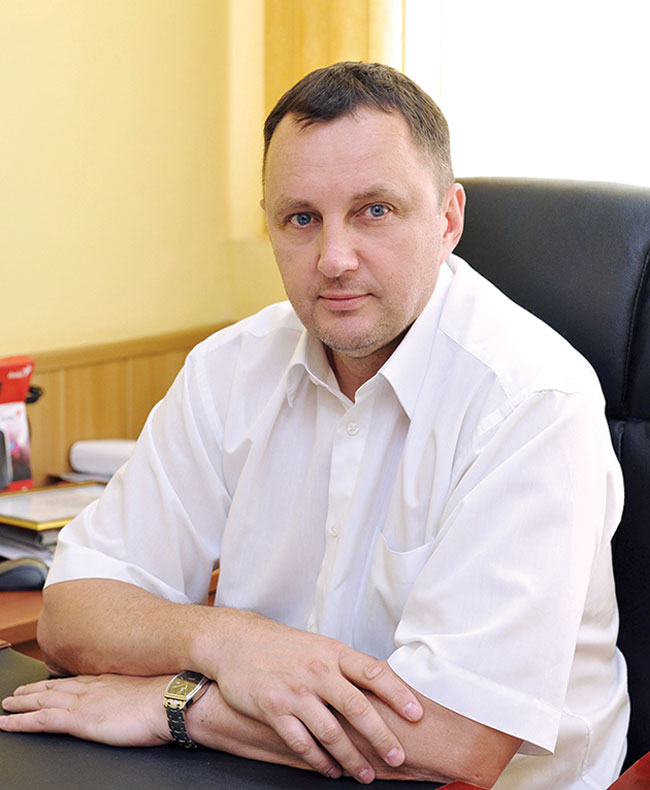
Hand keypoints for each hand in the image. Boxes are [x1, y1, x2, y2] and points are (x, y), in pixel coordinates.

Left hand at [0, 674, 170, 746]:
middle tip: (16, 694)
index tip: (45, 683)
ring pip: (42, 701)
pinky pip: (42, 721)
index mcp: (108, 681)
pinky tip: (8, 724)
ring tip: (7, 706)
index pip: (75, 681)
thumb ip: (134, 693)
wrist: (170, 700)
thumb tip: (139, 699)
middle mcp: (92, 687)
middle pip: (54, 688)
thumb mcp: (148, 690)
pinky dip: (21, 722)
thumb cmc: (166, 698)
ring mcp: (83, 702)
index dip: (56, 683)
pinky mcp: (79, 720)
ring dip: (21, 704)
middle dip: (33, 690)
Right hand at [210, 611, 422, 783]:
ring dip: (352, 758)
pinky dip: (320, 761)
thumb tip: (385, 685)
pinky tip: (332, 770)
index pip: (373, 672)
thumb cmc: (285, 646)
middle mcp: (317, 671)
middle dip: (381, 737)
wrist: (238, 643)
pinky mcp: (274, 710)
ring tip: (367, 774)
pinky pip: (302, 743)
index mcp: (333, 652)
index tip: (416, 714)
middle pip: (356, 707)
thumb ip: (347, 666)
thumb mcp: (320, 645)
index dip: (397, 693)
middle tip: (399, 757)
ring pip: (331, 732)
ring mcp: (295, 691)